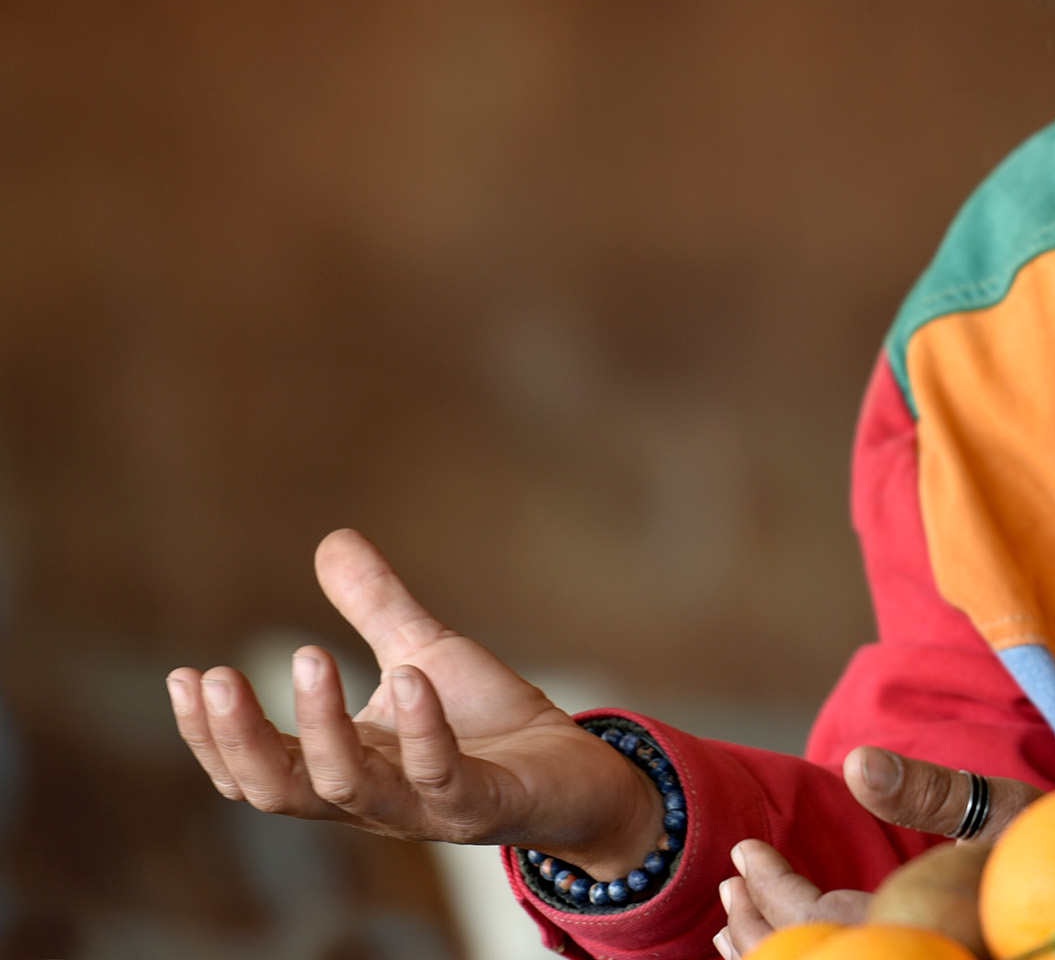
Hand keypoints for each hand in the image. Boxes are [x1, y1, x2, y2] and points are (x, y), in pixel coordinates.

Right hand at [166, 529, 661, 879]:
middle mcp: (373, 798)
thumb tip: (331, 539)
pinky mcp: (482, 805)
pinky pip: (441, 776)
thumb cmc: (490, 724)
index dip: (213, 735)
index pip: (258, 769)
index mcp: (346, 766)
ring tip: (309, 654)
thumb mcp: (423, 653)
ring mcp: (426, 807)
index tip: (184, 676)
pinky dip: (422, 729)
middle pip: (280, 789)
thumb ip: (376, 608)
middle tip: (212, 678)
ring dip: (321, 725)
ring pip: (348, 788)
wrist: (577, 773)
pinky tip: (410, 678)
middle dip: (239, 739)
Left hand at [713, 747, 1040, 956]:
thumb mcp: (1002, 807)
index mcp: (931, 931)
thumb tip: (856, 765)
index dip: (775, 891)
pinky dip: (809, 958)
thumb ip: (930, 791)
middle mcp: (924, 956)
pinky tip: (789, 945)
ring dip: (776, 953)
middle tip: (728, 885)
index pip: (825, 924)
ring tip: (737, 922)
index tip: (742, 851)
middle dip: (763, 929)